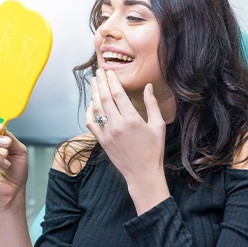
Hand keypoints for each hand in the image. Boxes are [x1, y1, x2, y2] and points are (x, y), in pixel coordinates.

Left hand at [86, 69, 169, 213]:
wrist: (143, 174)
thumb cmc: (154, 150)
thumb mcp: (158, 126)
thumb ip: (152, 104)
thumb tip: (148, 87)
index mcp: (132, 119)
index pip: (118, 94)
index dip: (112, 80)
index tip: (109, 72)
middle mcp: (117, 124)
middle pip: (105, 98)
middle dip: (101, 82)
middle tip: (98, 72)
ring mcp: (107, 133)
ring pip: (96, 108)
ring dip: (94, 93)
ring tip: (94, 82)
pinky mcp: (102, 141)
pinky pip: (91, 123)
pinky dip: (89, 112)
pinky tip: (91, 104)